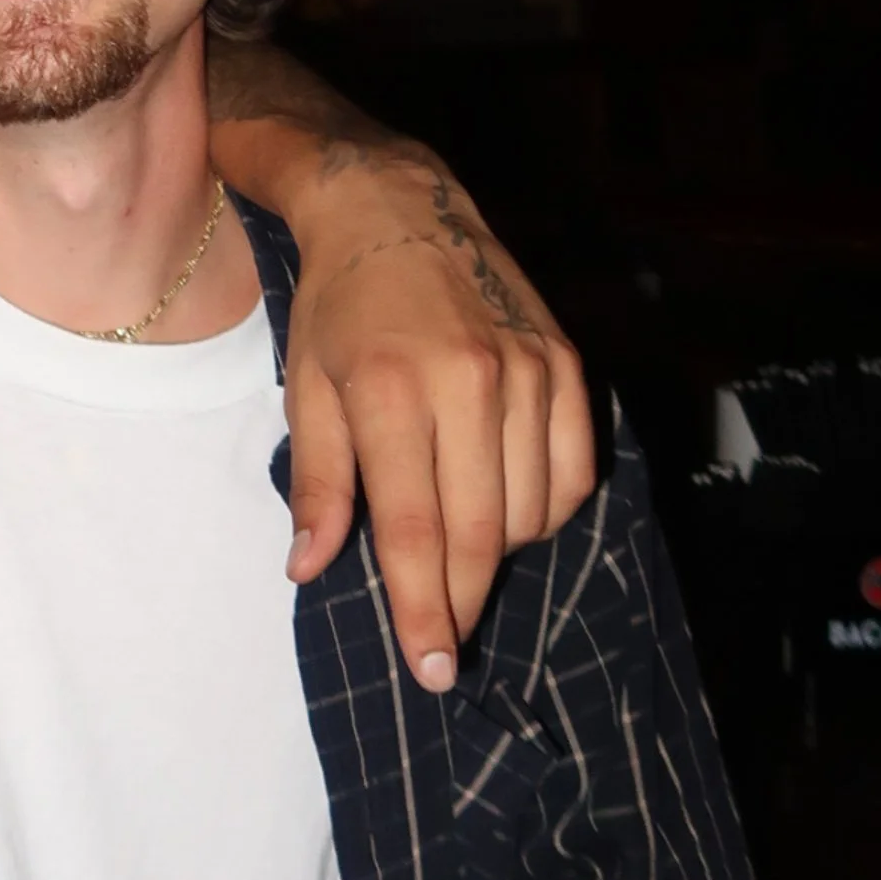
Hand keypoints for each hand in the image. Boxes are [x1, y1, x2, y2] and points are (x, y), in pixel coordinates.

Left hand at [281, 168, 593, 688]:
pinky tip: (506, 513)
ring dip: (497, 555)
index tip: (431, 669)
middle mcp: (469, 381)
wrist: (397, 210)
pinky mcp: (566, 362)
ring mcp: (528, 370)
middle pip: (480, 534)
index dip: (425, 610)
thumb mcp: (306, 390)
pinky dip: (545, 512)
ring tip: (458, 557)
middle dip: (462, 604)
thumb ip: (320, 486)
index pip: (417, 532)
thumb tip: (310, 570)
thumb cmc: (340, 310)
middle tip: (446, 650)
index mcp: (392, 392)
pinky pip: (574, 473)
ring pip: (532, 512)